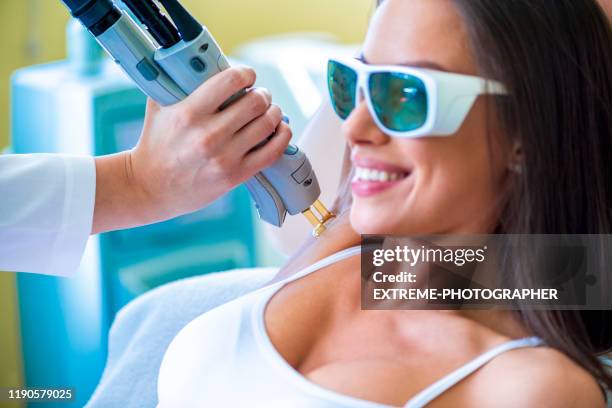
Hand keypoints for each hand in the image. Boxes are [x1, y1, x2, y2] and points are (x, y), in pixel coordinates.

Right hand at [93, 67, 291, 233]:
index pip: (231, 81)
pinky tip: (281, 128)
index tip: (248, 76)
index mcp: (189, 113)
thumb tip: (202, 62)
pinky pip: (272, 152)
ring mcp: (224, 157)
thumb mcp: (160, 107)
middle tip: (260, 95)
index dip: (246, 74)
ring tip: (270, 111)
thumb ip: (179, 83)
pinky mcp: (235, 175)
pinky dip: (282, 136)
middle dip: (262, 94)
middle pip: (255, 102)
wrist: (151, 187)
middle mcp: (208, 135)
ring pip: (267, 125)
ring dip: (274, 113)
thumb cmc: (155, 143)